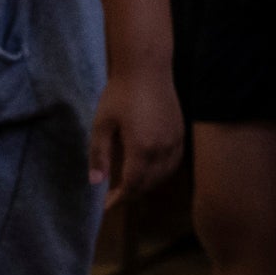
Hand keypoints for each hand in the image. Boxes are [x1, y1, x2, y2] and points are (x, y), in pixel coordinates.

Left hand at [89, 64, 184, 201]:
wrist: (147, 69)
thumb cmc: (120, 95)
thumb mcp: (102, 125)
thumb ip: (99, 155)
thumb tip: (95, 183)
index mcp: (141, 148)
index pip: (132, 185)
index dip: (118, 198)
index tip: (106, 205)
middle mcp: (162, 149)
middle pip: (149, 183)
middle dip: (131, 194)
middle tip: (115, 196)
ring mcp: (175, 141)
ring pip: (164, 175)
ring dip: (148, 185)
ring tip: (131, 185)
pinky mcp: (180, 133)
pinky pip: (174, 162)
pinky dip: (162, 173)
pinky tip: (151, 171)